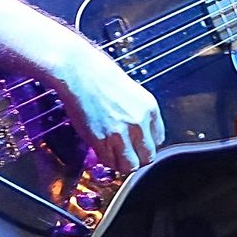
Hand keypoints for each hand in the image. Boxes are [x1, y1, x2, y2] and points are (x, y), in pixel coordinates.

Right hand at [49, 38, 164, 173]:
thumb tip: (137, 134)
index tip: (138, 144)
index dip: (146, 144)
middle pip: (147, 156)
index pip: (158, 139)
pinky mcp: (101, 140)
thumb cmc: (100, 75)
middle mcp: (139, 122)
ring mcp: (120, 133)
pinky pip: (110, 162)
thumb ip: (137, 113)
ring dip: (122, 164)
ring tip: (114, 156)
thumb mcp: (131, 92)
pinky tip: (102, 151)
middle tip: (126, 154)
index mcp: (149, 108)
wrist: (78, 71)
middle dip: (137, 158)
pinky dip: (106, 160)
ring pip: (130, 165)